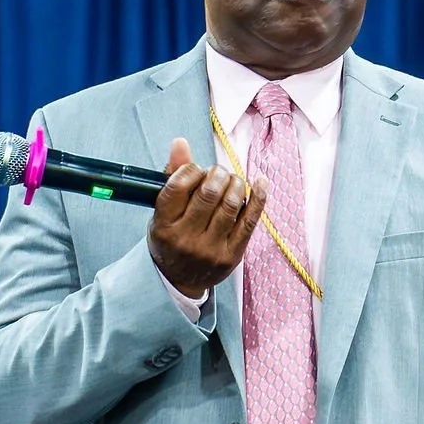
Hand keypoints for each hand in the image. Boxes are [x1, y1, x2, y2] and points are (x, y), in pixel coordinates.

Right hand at [148, 138, 266, 296]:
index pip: (179, 185)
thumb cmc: (171, 238)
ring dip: (235, 182)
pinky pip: (250, 221)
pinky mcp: (233, 255)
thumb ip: (172, 176)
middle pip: (209, 192)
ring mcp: (210, 249)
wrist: (180, 281)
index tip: (196, 170)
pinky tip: (260, 183)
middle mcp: (186, 239)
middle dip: (217, 174)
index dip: (192, 169)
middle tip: (217, 174)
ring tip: (231, 181)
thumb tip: (181, 142)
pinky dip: (258, 197)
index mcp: (163, 225)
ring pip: (231, 204)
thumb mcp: (163, 211)